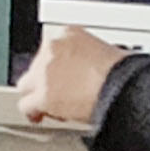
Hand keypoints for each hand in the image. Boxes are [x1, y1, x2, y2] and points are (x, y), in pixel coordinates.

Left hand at [14, 25, 128, 126]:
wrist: (123, 86)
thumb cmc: (123, 72)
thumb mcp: (104, 52)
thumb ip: (86, 58)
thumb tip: (86, 72)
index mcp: (67, 33)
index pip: (49, 49)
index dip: (55, 67)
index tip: (62, 76)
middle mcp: (52, 48)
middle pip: (35, 67)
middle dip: (44, 80)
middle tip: (57, 93)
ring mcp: (45, 71)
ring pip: (26, 86)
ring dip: (36, 95)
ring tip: (49, 106)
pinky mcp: (42, 95)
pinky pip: (27, 106)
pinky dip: (33, 112)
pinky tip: (40, 117)